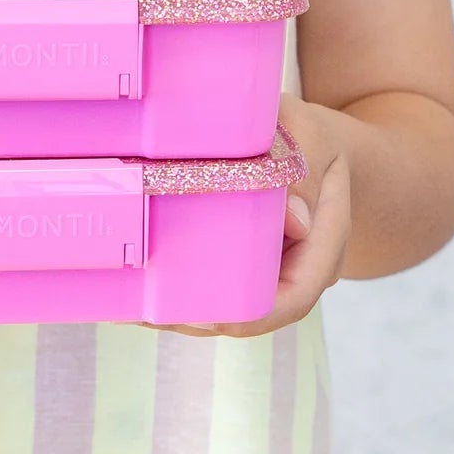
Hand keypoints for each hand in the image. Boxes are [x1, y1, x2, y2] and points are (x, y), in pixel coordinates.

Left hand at [147, 94, 350, 338]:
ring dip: (184, 310)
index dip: (247, 314)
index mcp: (323, 243)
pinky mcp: (249, 263)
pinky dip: (184, 288)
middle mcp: (299, 269)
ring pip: (230, 306)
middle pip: (253, 312)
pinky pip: (220, 283)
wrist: (322, 146)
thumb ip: (304, 167)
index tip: (200, 313)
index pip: (293, 297)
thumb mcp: (313, 135)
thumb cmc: (313, 135)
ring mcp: (273, 270)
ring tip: (130, 306)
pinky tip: (140, 287)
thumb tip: (294, 217)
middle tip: (145, 311)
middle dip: (200, 318)